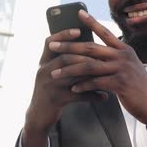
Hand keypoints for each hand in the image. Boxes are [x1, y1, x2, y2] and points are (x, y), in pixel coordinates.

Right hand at [22, 27, 106, 146]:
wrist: (39, 116)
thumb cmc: (51, 91)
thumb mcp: (53, 74)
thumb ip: (65, 63)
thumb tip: (90, 49)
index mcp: (43, 62)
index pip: (50, 42)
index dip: (63, 34)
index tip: (78, 30)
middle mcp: (44, 71)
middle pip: (65, 57)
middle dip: (85, 56)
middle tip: (102, 56)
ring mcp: (48, 85)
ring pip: (72, 75)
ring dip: (91, 75)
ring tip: (107, 74)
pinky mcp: (55, 99)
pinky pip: (78, 95)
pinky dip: (92, 95)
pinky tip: (104, 97)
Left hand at [48, 10, 146, 125]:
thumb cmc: (137, 86)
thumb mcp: (128, 66)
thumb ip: (114, 57)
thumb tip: (94, 52)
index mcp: (124, 49)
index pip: (105, 32)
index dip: (91, 22)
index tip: (78, 13)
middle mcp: (123, 55)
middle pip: (90, 48)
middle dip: (68, 47)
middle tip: (52, 46)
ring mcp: (122, 69)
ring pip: (89, 66)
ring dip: (69, 70)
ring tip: (55, 73)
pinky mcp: (120, 84)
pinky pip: (96, 83)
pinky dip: (82, 86)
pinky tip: (72, 89)